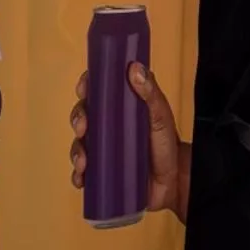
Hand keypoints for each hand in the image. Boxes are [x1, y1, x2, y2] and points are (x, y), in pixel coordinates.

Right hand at [70, 65, 191, 221]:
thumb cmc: (167, 145)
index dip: (87, 85)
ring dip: (76, 150)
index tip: (84, 88)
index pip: (99, 90)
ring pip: (79, 144)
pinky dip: (78, 175)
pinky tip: (82, 178)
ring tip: (84, 162)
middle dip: (78, 118)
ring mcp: (103, 148)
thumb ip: (151, 93)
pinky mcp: (101, 171)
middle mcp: (108, 125)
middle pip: (83, 114)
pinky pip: (81, 172)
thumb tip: (135, 67)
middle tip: (83, 128)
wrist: (172, 182)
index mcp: (122, 107)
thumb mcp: (161, 117)